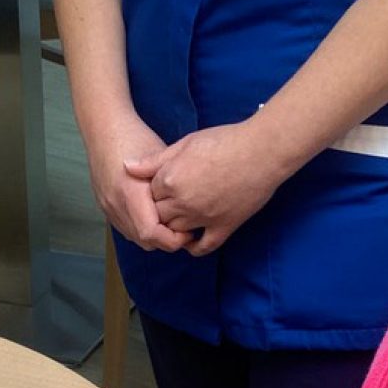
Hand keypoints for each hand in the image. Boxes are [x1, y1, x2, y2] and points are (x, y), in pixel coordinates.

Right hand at [85, 114, 187, 254]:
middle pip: (145, 241)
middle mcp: (116, 204)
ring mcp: (107, 207)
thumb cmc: (135, 138)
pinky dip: (141, 227)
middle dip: (167, 241)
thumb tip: (192, 210)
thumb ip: (173, 187)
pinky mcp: (104, 205)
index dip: (173, 239)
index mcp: (131, 193)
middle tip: (185, 228)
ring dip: (154, 236)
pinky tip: (153, 214)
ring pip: (135, 237)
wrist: (103, 127)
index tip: (189, 230)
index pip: (152, 233)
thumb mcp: (161, 159)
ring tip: (170, 221)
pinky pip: (125, 228)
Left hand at [127, 118, 297, 255]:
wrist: (261, 151)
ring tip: (176, 220)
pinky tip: (191, 240)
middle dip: (159, 211)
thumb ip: (154, 160)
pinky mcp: (224, 226)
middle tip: (165, 204)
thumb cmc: (224, 140)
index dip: (152, 191)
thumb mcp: (184, 143)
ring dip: (173, 228)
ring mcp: (203, 217)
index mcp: (169, 180)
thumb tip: (126, 167)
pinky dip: (194, 247)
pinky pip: (203, 246)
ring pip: (176, 232)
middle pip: (158, 216)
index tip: (158, 187)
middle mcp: (182, 202)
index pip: (148, 195)